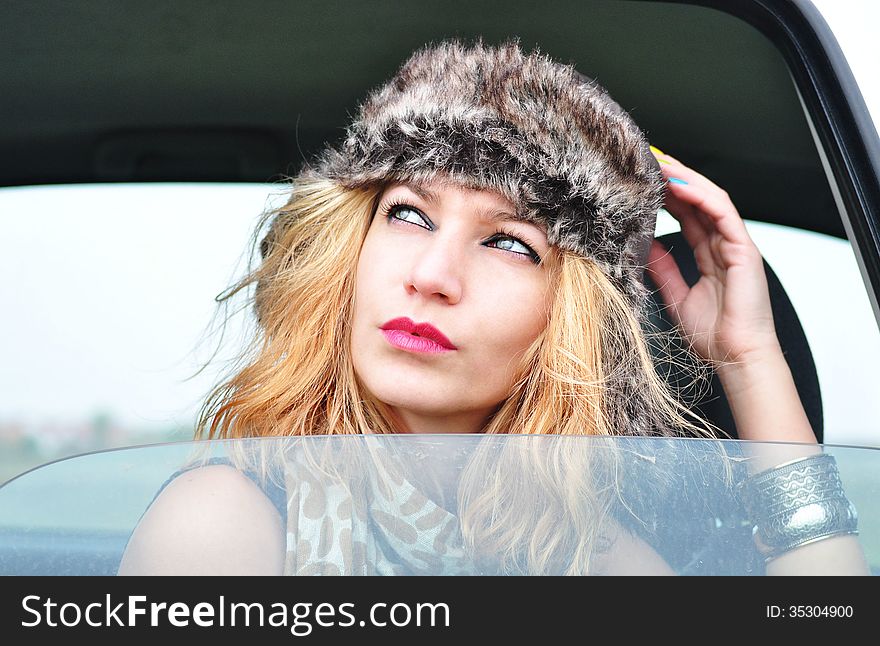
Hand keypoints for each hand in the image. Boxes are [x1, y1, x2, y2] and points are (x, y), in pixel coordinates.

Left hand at [645, 148, 780, 365]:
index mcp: (710, 256)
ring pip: (711, 199)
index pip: (688, 215)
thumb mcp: (675, 296)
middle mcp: (723, 246)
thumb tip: (642, 245)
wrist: (736, 358)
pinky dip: (700, 195)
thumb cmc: (713, 336)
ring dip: (685, 179)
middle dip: (674, 179)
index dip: (667, 196)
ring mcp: (735, 245)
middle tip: (648, 161)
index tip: (643, 183)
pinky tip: (678, 186)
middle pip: (698, 201)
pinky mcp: (744, 248)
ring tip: (660, 164)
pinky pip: (722, 212)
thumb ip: (661, 269)